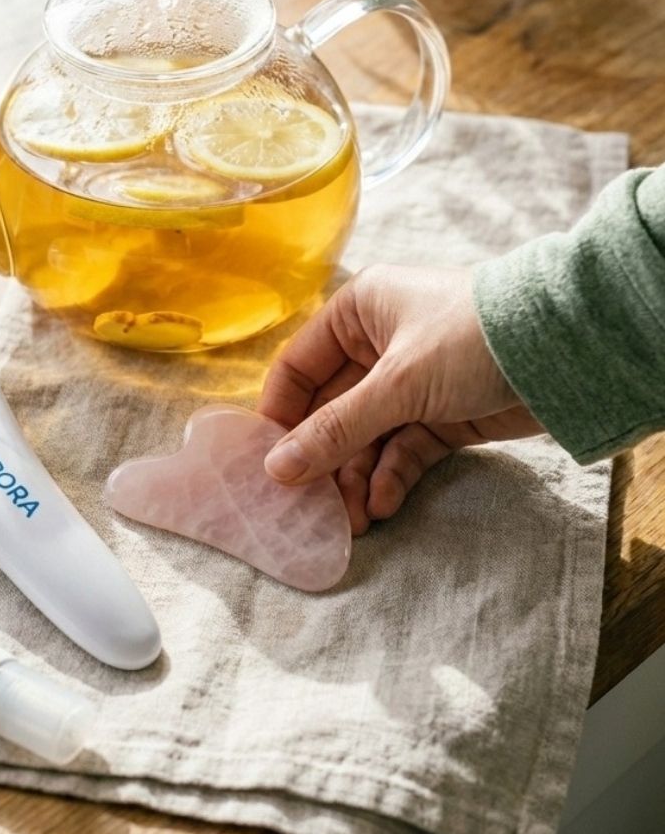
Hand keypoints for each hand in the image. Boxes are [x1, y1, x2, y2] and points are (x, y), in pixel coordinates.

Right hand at [258, 265, 543, 534]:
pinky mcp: (445, 415)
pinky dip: (391, 476)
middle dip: (323, 460)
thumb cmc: (470, 340)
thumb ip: (336, 429)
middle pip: (332, 410)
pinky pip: (403, 449)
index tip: (268, 464)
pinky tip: (382, 505)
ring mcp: (414, 382)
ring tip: (352, 521)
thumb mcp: (396, 384)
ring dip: (356, 477)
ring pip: (368, 436)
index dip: (282, 415)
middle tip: (311, 509)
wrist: (564, 350)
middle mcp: (380, 344)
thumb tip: (276, 469)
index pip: (300, 366)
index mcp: (359, 312)